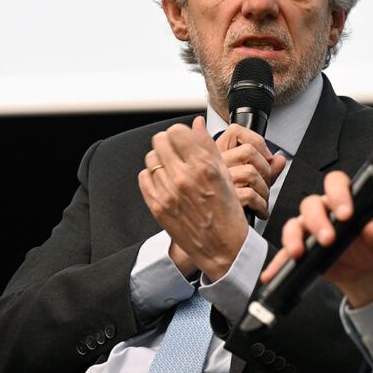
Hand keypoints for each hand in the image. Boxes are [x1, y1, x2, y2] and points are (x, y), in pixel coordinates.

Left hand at [138, 116, 248, 280]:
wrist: (222, 248)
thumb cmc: (228, 214)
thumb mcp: (226, 174)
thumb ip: (208, 146)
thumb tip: (197, 124)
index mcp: (203, 167)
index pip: (177, 131)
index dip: (180, 133)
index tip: (184, 139)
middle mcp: (183, 178)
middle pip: (159, 141)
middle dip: (168, 143)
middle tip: (176, 152)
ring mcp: (168, 193)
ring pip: (150, 158)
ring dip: (160, 160)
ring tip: (173, 170)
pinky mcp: (157, 206)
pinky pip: (143, 178)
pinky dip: (152, 177)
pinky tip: (166, 183)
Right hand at [214, 124, 286, 219]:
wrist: (212, 232)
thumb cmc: (225, 206)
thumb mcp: (246, 182)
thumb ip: (264, 169)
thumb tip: (279, 160)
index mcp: (214, 156)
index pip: (235, 132)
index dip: (257, 141)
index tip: (266, 156)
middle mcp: (213, 166)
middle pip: (248, 152)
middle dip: (266, 169)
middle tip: (266, 184)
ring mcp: (215, 182)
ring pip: (250, 172)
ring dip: (264, 190)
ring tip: (262, 200)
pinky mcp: (222, 201)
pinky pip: (250, 195)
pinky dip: (262, 206)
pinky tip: (260, 211)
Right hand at [261, 170, 372, 307]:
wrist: (367, 269)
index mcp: (344, 200)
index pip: (336, 184)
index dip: (338, 194)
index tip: (346, 214)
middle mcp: (323, 210)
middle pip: (310, 205)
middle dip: (317, 221)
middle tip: (328, 239)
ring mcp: (308, 229)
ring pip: (294, 225)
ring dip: (293, 238)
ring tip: (298, 253)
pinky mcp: (301, 249)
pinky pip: (284, 254)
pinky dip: (278, 264)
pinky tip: (272, 274)